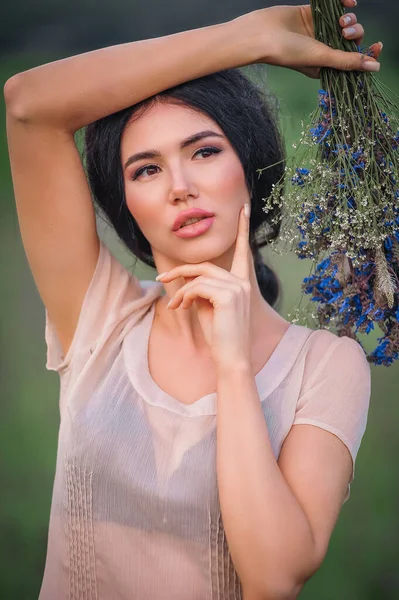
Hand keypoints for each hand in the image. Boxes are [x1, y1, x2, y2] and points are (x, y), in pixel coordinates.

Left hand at [156, 205, 251, 370]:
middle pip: (206, 266)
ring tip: (175, 306)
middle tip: (161, 279)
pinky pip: (196, 287)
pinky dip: (183, 296)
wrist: (230, 358)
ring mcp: (237, 288)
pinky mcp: (228, 296)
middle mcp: (242, 283)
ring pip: (199, 277)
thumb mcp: (208, 308)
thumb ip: (202, 290)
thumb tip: (187, 281)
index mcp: (242, 284)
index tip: (245, 208)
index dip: (243, 230)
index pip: (244, 252)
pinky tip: (180, 308)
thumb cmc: (220, 336)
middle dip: (181, 271)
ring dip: (180, 290)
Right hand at [241, 0, 382, 78]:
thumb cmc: (288, 52)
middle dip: (354, 33)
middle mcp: (323, 49)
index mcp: (325, 65)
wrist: (262, 35)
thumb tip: (374, 67)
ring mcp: (317, 31)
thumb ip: (348, 60)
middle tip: (343, 30)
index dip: (367, 53)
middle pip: (351, 40)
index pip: (353, 60)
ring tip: (340, 18)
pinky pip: (335, 6)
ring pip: (345, 22)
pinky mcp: (312, 14)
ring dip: (349, 18)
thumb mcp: (321, 57)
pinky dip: (344, 2)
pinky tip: (348, 1)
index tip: (377, 45)